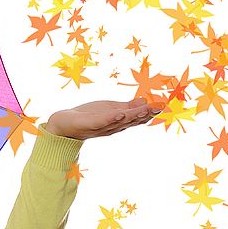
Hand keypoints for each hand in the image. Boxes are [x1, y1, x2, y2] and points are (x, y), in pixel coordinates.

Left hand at [43, 97, 158, 139]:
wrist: (64, 125)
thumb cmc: (88, 116)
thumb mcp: (110, 109)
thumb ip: (127, 107)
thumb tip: (146, 102)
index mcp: (118, 121)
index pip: (136, 117)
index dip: (149, 113)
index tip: (163, 107)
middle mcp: (113, 126)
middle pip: (132, 120)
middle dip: (146, 114)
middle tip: (160, 108)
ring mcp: (102, 126)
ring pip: (120, 121)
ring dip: (133, 115)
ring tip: (146, 109)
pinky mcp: (90, 124)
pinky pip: (102, 121)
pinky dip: (111, 118)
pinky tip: (120, 113)